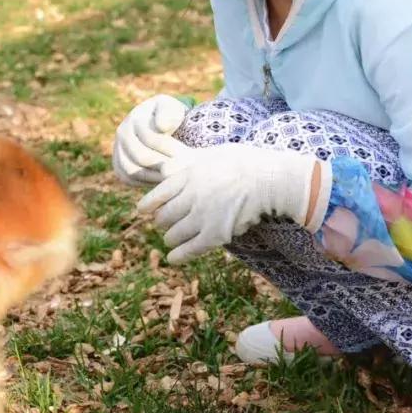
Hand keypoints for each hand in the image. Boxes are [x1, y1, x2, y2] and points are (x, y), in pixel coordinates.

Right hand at [112, 95, 189, 186]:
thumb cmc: (170, 116)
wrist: (160, 127)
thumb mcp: (172, 109)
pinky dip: (146, 183)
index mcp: (135, 118)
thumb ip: (168, 113)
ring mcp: (118, 151)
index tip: (189, 154)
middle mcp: (122, 134)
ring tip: (176, 177)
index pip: (150, 138)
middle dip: (165, 165)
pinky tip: (164, 181)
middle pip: (141, 157)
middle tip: (184, 171)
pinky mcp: (119, 166)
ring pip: (133, 171)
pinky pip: (129, 179)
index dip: (170, 148)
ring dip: (156, 176)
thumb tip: (161, 126)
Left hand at [137, 143, 331, 264]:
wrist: (269, 179)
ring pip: (173, 234)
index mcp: (188, 175)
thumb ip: (190, 162)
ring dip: (170, 238)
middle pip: (163, 216)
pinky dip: (178, 256)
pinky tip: (172, 259)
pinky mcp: (215, 234)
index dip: (147, 204)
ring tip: (171, 239)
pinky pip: (189, 250)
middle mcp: (191, 197)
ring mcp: (202, 216)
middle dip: (161, 221)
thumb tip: (169, 167)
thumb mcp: (212, 154)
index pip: (158, 194)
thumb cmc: (245, 162)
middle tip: (164, 223)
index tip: (142, 210)